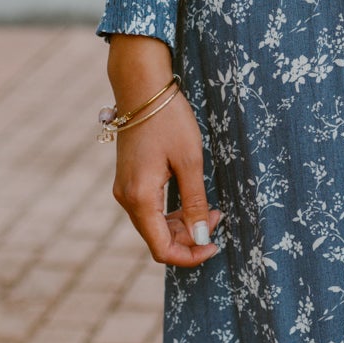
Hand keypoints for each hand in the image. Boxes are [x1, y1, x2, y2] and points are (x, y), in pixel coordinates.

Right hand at [105, 35, 223, 267]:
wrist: (142, 87)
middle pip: (157, 239)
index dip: (189, 256)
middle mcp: (126, 198)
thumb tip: (201, 237)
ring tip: (211, 209)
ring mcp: (125, 189)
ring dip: (182, 225)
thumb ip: (195, 202)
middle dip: (190, 238)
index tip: (214, 246)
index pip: (161, 249)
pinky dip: (172, 212)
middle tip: (218, 218)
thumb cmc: (168, 119)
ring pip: (154, 225)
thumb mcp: (190, 160)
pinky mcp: (129, 180)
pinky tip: (192, 200)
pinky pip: (150, 209)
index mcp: (139, 198)